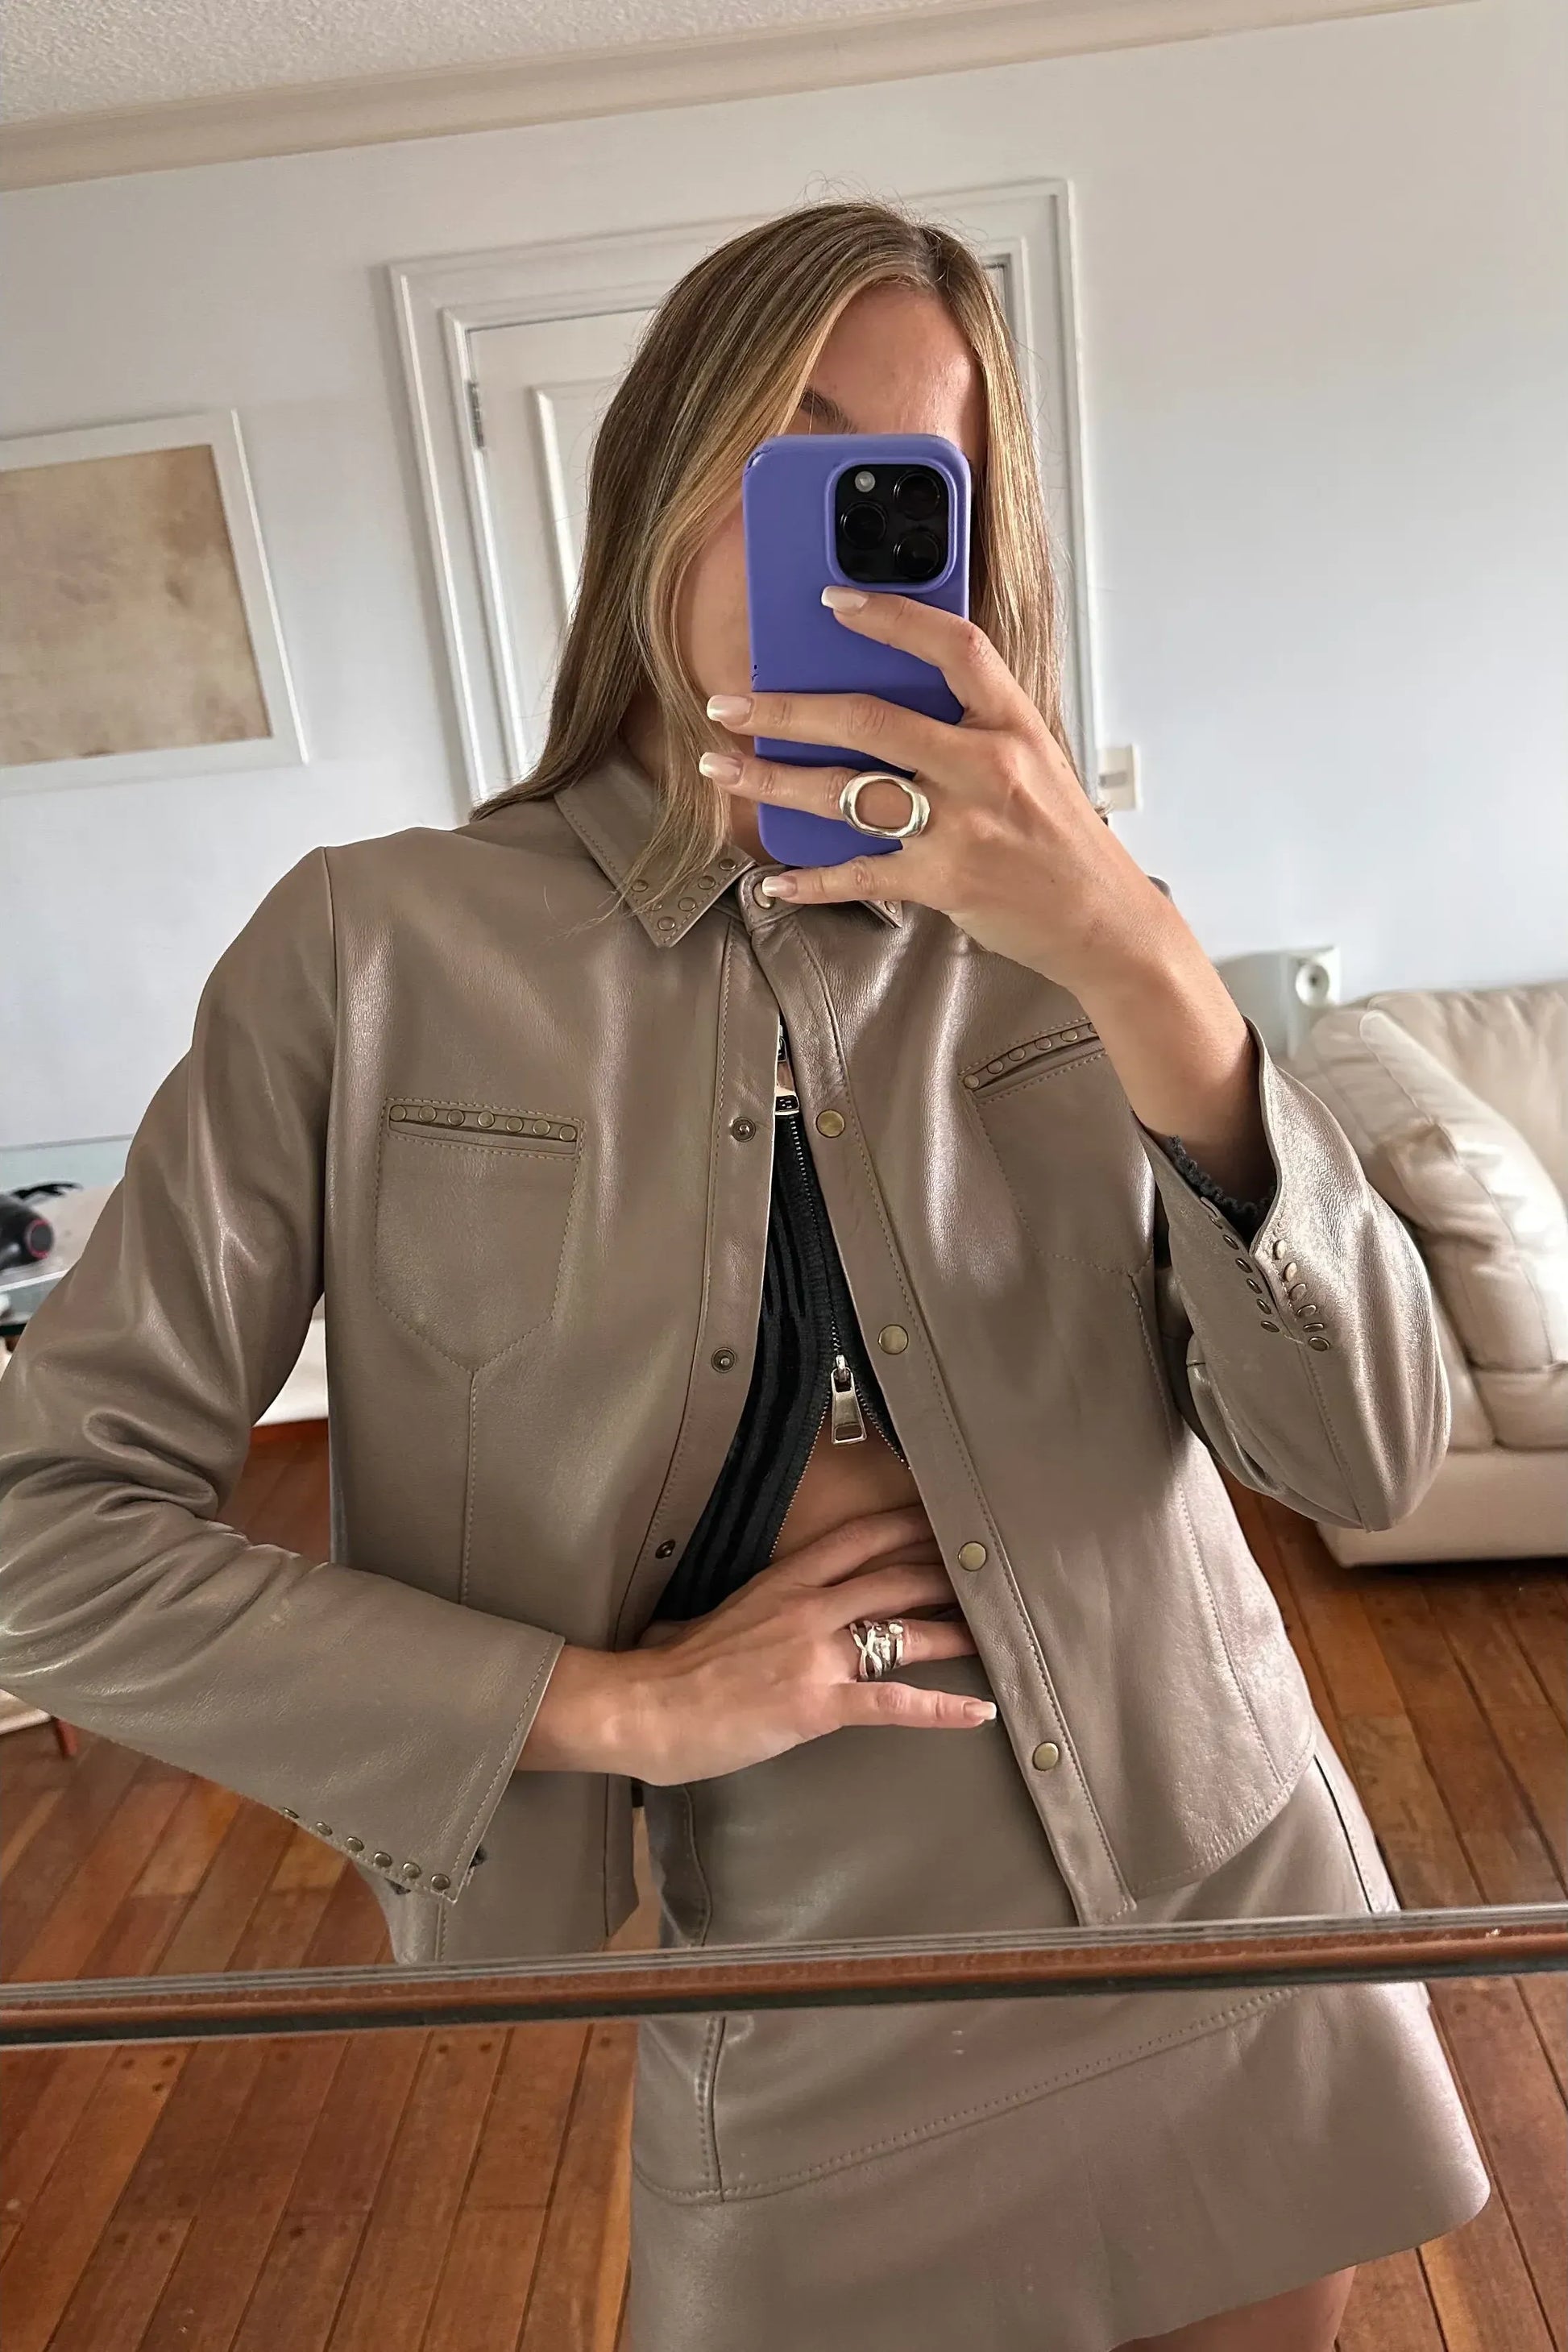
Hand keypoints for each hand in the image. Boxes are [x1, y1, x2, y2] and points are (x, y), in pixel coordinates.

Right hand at [515, 1505, 993, 1782]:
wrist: (645, 1706)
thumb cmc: (674, 1666)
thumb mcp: (722, 1613)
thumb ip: (762, 1605)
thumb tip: (774, 1604)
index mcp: (785, 1582)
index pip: (859, 1539)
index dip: (908, 1526)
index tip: (944, 1516)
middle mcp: (808, 1608)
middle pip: (896, 1579)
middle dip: (947, 1574)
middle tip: (991, 1571)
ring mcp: (815, 1655)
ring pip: (904, 1634)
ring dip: (957, 1633)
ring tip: (999, 1632)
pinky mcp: (816, 1705)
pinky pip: (891, 1703)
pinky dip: (940, 1707)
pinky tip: (978, 1711)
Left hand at [700, 586, 1173, 990]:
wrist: (1104, 921)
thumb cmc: (1062, 840)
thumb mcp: (1034, 762)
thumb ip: (973, 728)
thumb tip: (893, 698)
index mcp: (1013, 724)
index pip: (955, 647)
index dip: (892, 617)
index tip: (834, 602)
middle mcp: (984, 767)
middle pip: (870, 720)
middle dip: (788, 709)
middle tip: (731, 704)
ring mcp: (962, 826)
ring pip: (847, 793)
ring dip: (775, 781)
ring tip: (724, 770)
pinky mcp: (944, 881)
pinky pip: (860, 874)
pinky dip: (810, 881)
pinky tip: (773, 881)